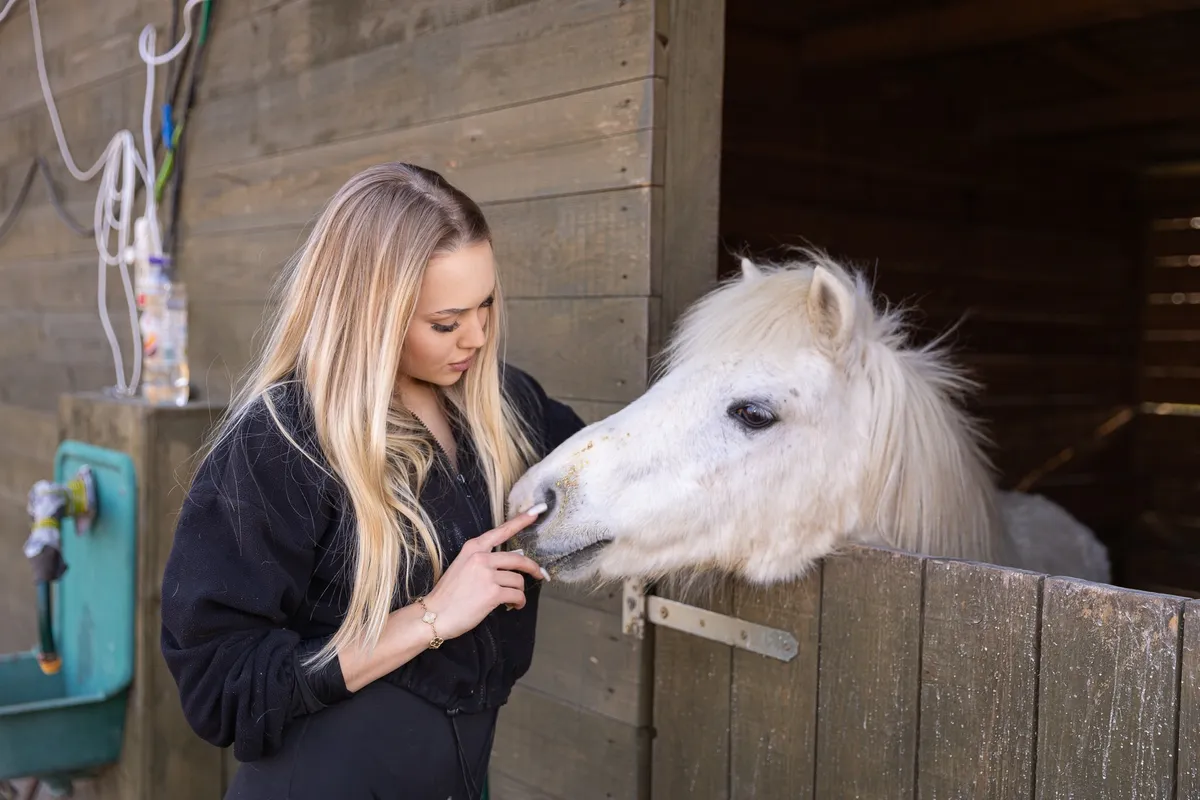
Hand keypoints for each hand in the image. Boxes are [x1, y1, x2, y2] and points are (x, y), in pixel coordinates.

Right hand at [421, 504, 547, 639]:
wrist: (434, 615)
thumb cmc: (449, 594)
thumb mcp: (462, 566)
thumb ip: (484, 560)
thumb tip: (510, 564)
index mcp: (473, 548)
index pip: (501, 531)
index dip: (521, 521)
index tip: (537, 510)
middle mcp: (481, 558)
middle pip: (518, 558)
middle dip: (532, 568)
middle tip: (539, 574)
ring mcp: (487, 575)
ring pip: (518, 580)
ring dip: (519, 591)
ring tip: (513, 600)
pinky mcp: (492, 593)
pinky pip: (517, 595)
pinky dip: (519, 602)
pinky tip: (513, 606)